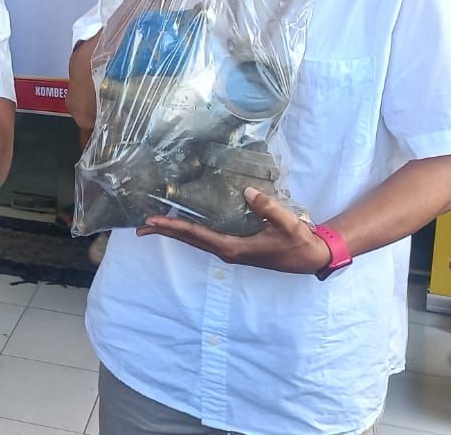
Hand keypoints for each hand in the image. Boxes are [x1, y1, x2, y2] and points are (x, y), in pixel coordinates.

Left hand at [138, 187, 332, 274]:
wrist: (310, 257)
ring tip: (154, 226)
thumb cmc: (298, 242)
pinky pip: (206, 239)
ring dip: (175, 232)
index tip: (151, 222)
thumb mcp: (287, 224)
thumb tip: (247, 191)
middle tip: (140, 227)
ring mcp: (230, 250)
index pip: (196, 236)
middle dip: (165, 232)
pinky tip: (184, 226)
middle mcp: (227, 251)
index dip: (173, 227)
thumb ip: (269, 208)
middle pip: (189, 240)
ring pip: (196, 241)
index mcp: (233, 248)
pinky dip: (190, 232)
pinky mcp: (236, 247)